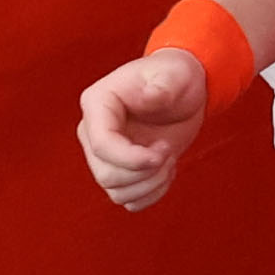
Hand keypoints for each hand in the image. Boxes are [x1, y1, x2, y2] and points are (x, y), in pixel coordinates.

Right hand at [78, 48, 209, 211]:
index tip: (165, 150)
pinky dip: (152, 193)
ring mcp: (103, 154)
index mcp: (97, 104)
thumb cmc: (175, 76)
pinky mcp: (119, 170)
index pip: (103, 146)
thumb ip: (164, 86)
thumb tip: (152, 97)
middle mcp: (92, 132)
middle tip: (168, 150)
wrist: (181, 90)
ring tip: (168, 159)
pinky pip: (128, 199)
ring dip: (151, 184)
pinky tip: (166, 172)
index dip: (134, 159)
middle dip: (145, 172)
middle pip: (107, 175)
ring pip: (116, 191)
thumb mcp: (175, 75)